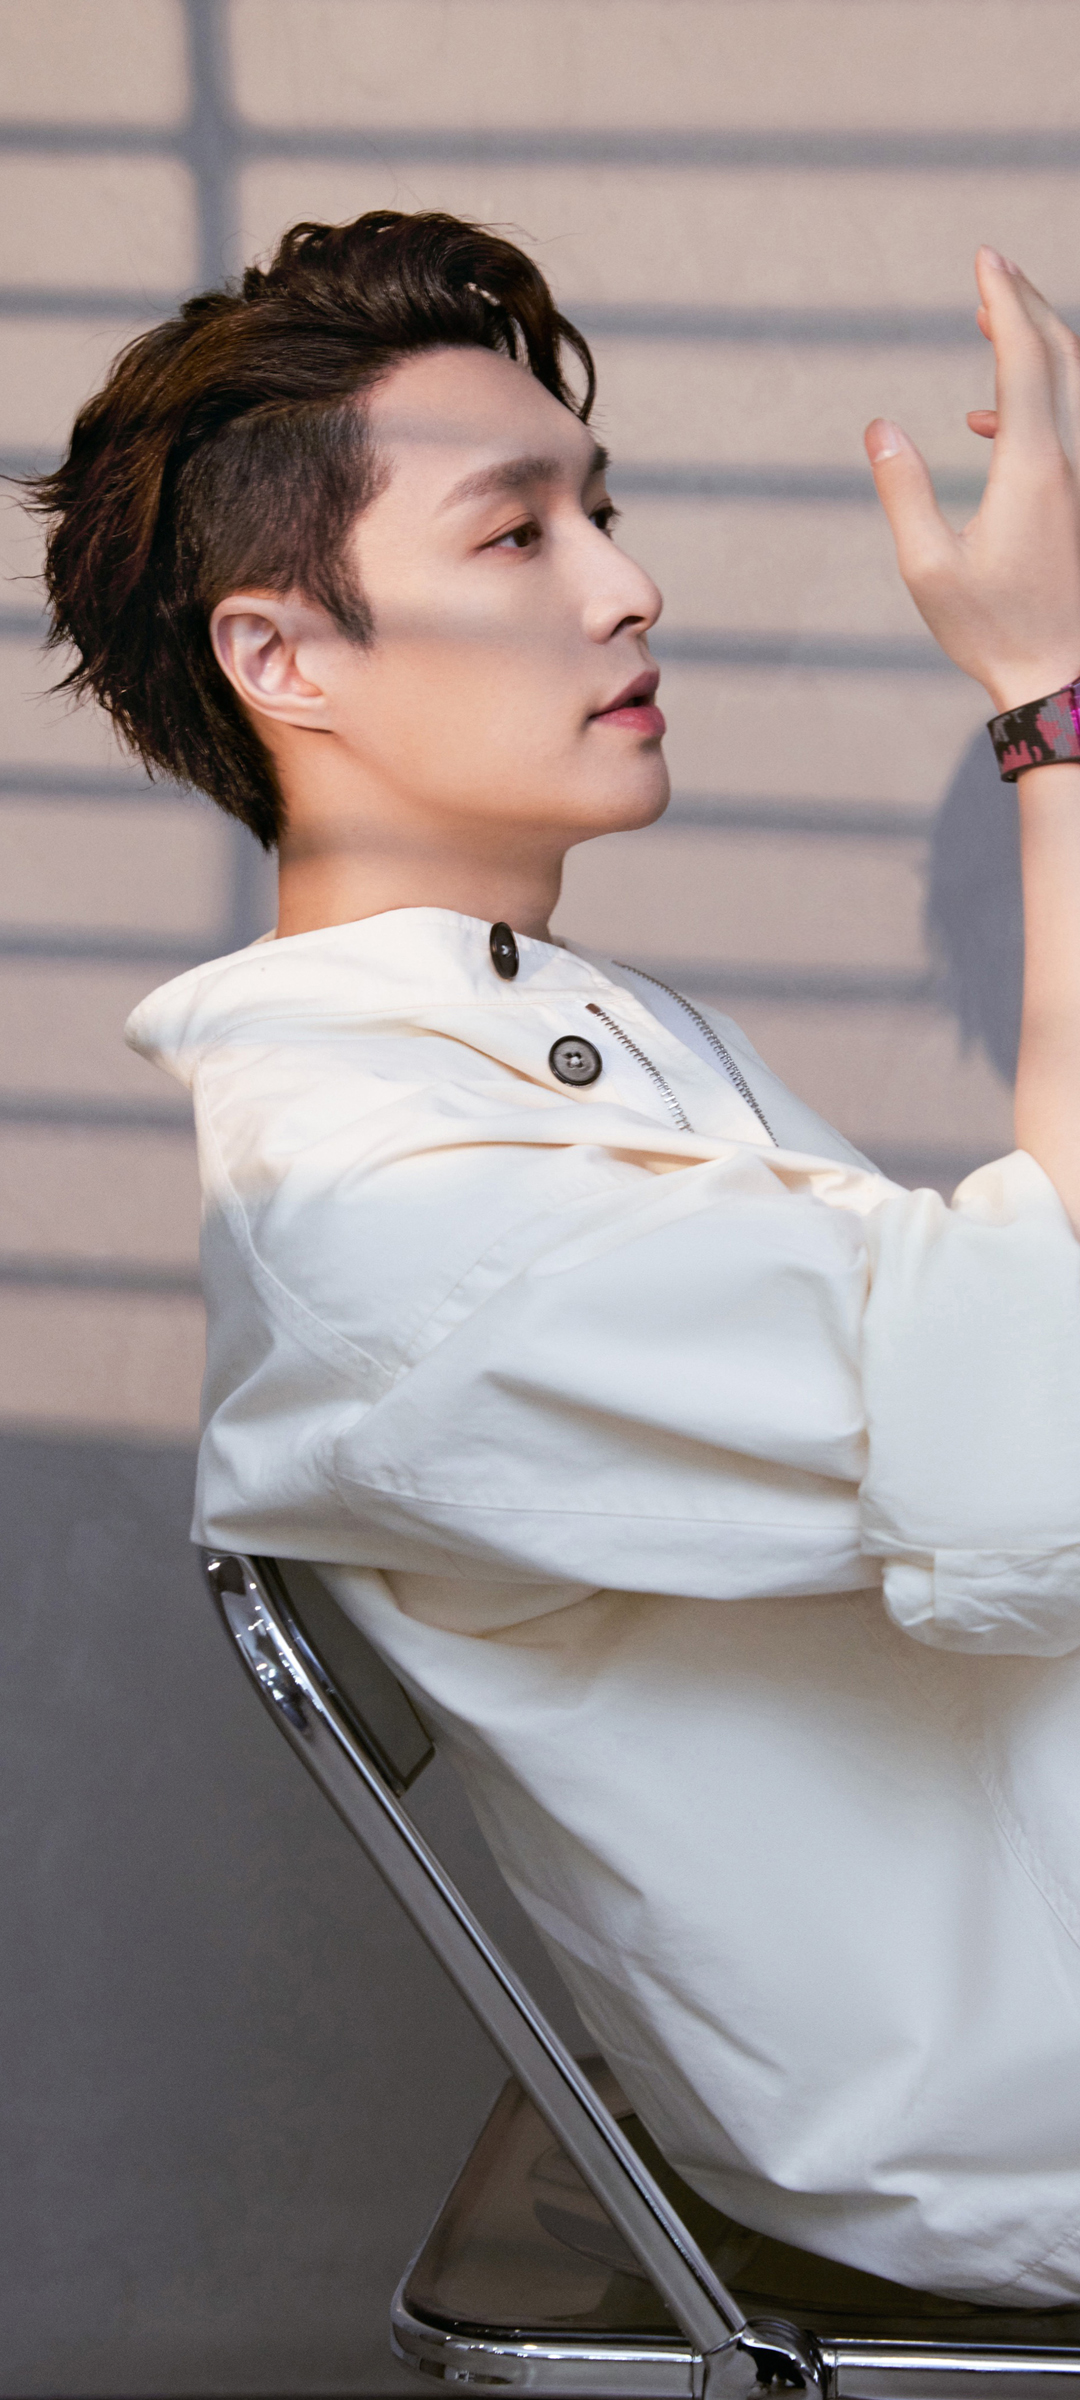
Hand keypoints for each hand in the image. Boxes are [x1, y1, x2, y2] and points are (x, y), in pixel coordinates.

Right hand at [865, 248, 1079, 712]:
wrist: (1063, 679)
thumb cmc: (993, 632)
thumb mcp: (929, 569)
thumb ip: (903, 491)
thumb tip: (879, 427)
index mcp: (1033, 466)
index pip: (1023, 357)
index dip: (1003, 300)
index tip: (984, 258)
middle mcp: (1071, 460)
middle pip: (1062, 355)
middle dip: (1027, 305)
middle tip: (993, 270)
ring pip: (1074, 387)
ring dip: (1037, 348)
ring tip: (993, 324)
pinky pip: (1068, 427)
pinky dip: (1035, 402)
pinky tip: (988, 423)